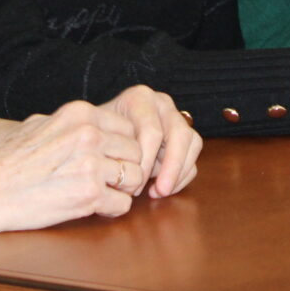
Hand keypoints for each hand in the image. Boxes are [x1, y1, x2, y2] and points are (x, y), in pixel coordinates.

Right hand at [0, 99, 150, 232]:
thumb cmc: (9, 159)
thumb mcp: (39, 124)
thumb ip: (70, 122)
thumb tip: (91, 122)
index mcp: (81, 114)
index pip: (128, 129)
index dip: (121, 148)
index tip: (109, 160)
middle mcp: (90, 135)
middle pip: (136, 153)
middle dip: (125, 169)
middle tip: (107, 180)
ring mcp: (91, 164)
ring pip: (135, 177)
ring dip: (122, 189)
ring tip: (101, 193)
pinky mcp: (89, 194)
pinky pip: (122, 204)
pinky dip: (111, 209)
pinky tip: (94, 207)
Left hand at [98, 85, 201, 199]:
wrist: (102, 131)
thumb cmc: (97, 135)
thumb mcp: (96, 136)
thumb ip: (109, 149)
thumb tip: (124, 175)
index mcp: (139, 98)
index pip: (151, 132)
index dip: (145, 162)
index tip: (133, 187)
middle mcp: (161, 103)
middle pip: (179, 134)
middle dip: (171, 167)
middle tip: (160, 192)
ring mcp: (176, 116)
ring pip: (192, 142)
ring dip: (179, 172)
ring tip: (160, 192)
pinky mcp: (185, 133)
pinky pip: (193, 154)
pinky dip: (182, 175)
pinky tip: (163, 189)